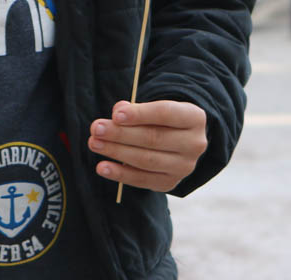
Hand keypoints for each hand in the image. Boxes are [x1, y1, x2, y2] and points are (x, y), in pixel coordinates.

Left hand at [88, 99, 208, 192]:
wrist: (179, 143)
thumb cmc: (163, 121)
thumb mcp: (156, 108)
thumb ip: (137, 109)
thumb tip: (117, 113)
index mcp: (195, 118)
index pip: (166, 113)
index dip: (140, 114)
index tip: (116, 114)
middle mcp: (195, 144)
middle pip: (154, 138)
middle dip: (121, 134)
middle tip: (97, 128)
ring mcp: (184, 166)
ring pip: (146, 159)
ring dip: (116, 151)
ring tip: (95, 143)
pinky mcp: (170, 183)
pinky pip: (142, 179)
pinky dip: (120, 173)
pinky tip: (103, 167)